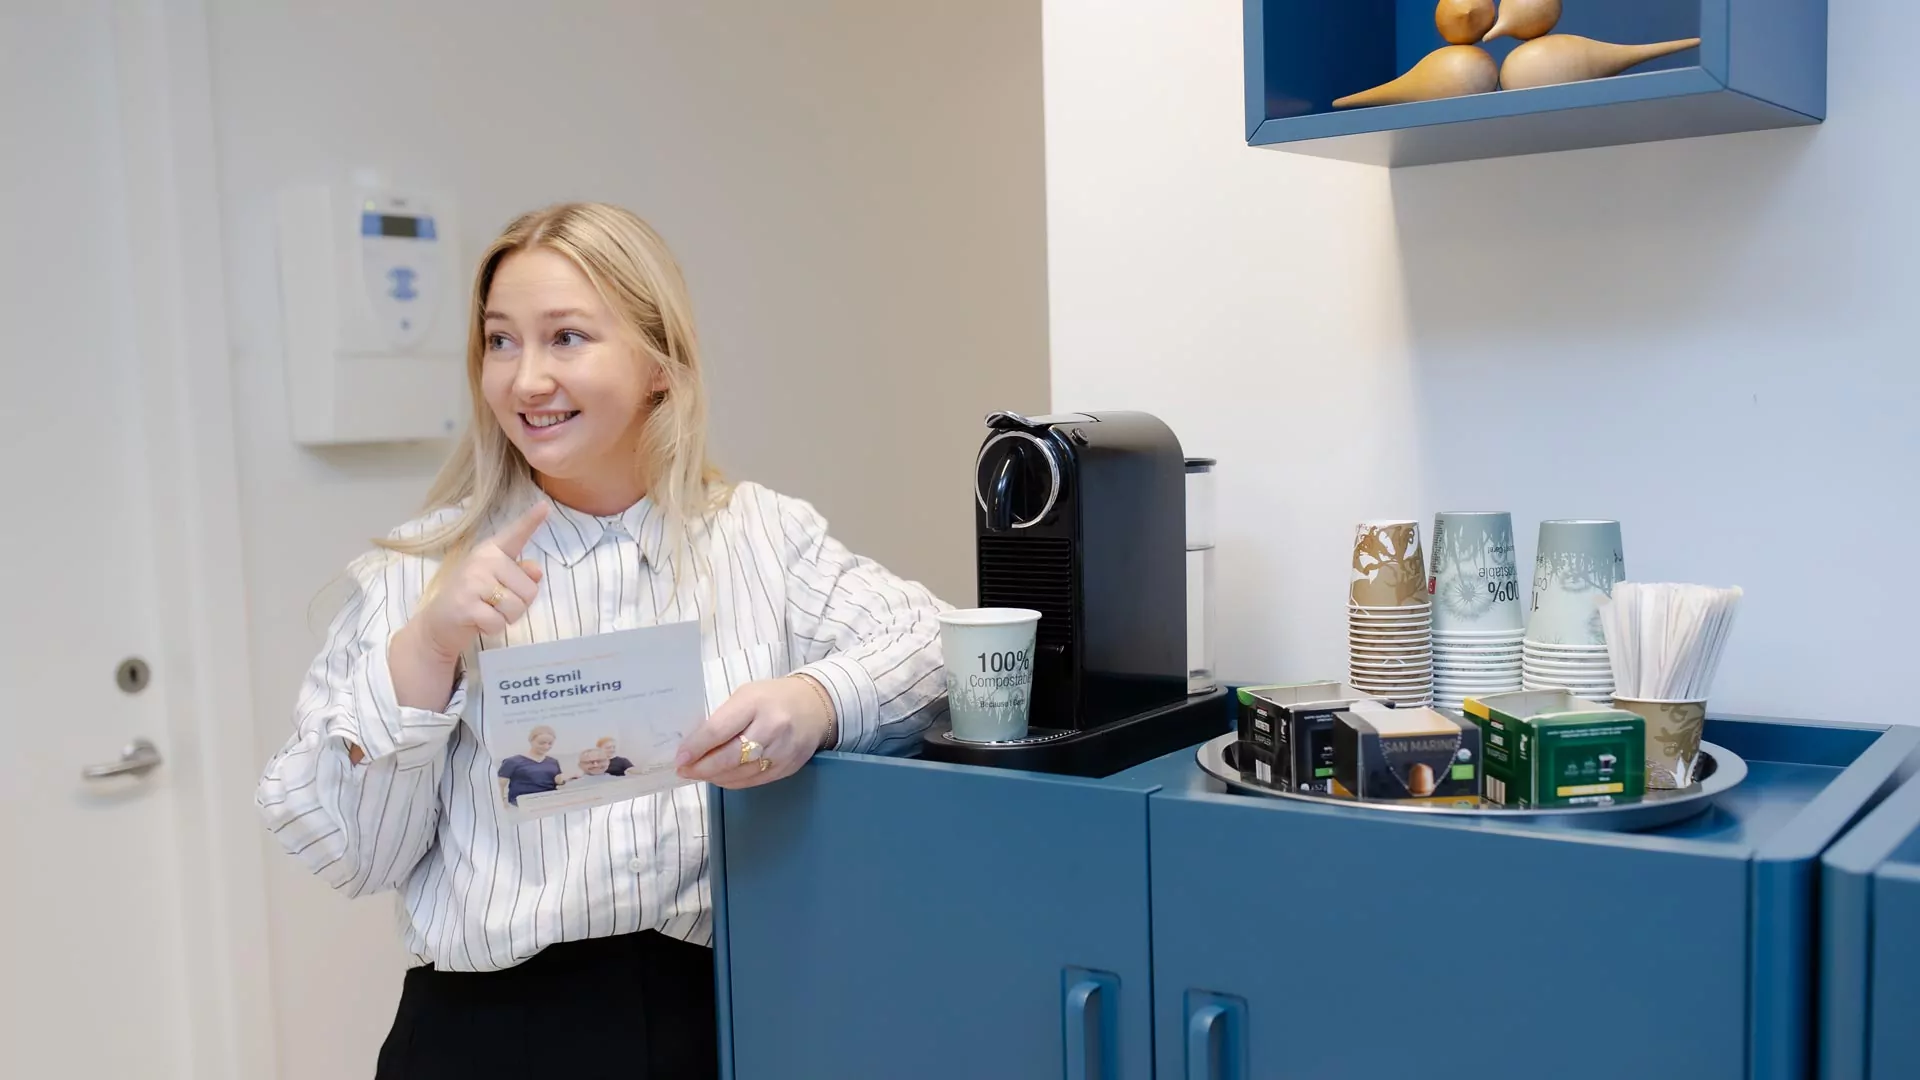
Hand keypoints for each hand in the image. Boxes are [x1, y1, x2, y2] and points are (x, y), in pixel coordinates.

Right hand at [405, 502, 549, 661]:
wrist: (436, 625)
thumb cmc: (472, 600)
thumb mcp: (497, 583)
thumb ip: (519, 574)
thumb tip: (536, 570)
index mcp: (491, 551)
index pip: (515, 534)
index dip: (532, 521)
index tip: (545, 506)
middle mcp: (482, 561)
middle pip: (530, 589)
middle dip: (518, 606)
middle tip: (494, 605)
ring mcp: (472, 581)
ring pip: (517, 607)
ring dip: (506, 618)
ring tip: (486, 612)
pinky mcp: (466, 605)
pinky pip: (499, 622)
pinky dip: (492, 629)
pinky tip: (477, 623)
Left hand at [674, 677, 830, 788]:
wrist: (815, 707)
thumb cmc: (772, 698)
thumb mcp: (745, 696)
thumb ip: (722, 720)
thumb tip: (694, 747)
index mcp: (755, 703)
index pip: (719, 730)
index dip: (696, 748)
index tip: (679, 759)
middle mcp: (772, 728)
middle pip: (729, 757)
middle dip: (702, 768)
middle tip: (684, 771)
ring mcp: (782, 751)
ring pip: (740, 774)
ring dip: (714, 777)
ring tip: (699, 773)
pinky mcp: (788, 768)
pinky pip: (753, 781)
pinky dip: (732, 781)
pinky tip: (720, 776)